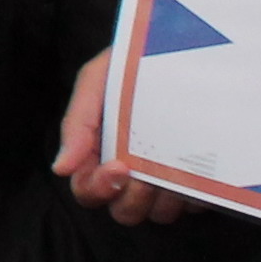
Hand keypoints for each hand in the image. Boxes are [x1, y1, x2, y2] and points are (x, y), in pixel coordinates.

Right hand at [51, 52, 193, 224]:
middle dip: (132, 198)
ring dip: (163, 199)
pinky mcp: (200, 182)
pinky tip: (197, 167)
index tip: (119, 166)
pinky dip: (194, 193)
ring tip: (175, 170)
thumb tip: (60, 168)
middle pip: (122, 211)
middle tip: (146, 174)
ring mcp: (166, 179)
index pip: (87, 189)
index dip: (98, 187)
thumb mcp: (98, 79)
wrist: (188, 47)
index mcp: (100, 152)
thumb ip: (77, 122)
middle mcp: (131, 173)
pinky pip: (195, 205)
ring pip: (157, 214)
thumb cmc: (136, 62)